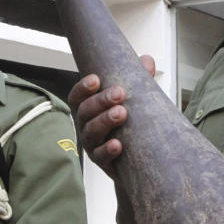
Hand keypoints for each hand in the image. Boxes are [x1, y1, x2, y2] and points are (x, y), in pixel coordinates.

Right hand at [67, 55, 155, 173]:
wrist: (137, 157)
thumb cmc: (131, 122)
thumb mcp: (135, 99)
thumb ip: (138, 80)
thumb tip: (146, 61)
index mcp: (89, 108)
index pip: (77, 96)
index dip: (83, 88)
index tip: (95, 80)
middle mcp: (86, 125)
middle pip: (84, 112)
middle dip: (100, 101)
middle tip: (119, 93)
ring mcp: (92, 144)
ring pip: (91, 133)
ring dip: (104, 121)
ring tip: (121, 113)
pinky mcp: (102, 162)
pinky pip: (100, 157)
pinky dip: (107, 150)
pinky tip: (118, 145)